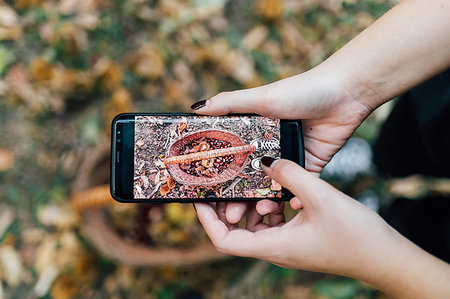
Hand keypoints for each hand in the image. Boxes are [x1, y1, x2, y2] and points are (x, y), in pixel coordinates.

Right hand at [191, 66, 371, 221]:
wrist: (345, 93)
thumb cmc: (301, 90)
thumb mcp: (261, 97)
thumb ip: (229, 103)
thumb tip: (196, 109)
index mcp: (254, 130)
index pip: (232, 157)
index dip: (221, 176)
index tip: (210, 194)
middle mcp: (269, 145)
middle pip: (250, 177)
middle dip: (240, 197)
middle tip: (232, 215)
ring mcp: (289, 157)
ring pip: (272, 186)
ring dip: (264, 202)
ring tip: (259, 214)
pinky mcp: (310, 165)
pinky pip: (298, 187)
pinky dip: (292, 199)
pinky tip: (286, 209)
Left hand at [195, 158, 393, 273]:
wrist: (384, 256)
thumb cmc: (356, 235)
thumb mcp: (319, 196)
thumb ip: (289, 174)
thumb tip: (265, 161)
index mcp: (274, 246)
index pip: (224, 239)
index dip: (207, 219)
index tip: (201, 197)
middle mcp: (276, 249)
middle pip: (237, 230)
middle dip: (229, 207)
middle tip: (227, 182)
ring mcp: (288, 245)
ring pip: (257, 224)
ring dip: (253, 203)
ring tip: (257, 181)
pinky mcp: (300, 238)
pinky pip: (276, 222)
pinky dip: (273, 205)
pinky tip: (283, 189)